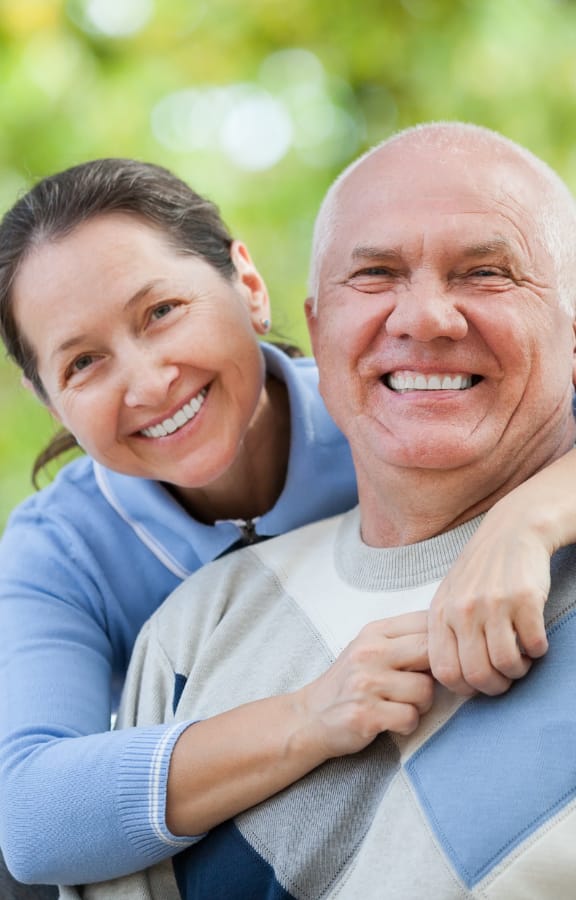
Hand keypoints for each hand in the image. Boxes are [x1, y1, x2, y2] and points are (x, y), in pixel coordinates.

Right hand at [293, 611, 433, 758]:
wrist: (310, 717)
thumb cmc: (350, 683)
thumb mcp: (370, 649)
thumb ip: (404, 640)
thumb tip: (451, 639)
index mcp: (374, 632)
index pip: (426, 621)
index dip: (442, 642)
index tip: (438, 658)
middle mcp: (368, 652)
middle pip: (430, 651)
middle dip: (436, 672)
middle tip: (423, 684)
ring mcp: (365, 683)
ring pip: (425, 690)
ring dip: (421, 705)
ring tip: (401, 705)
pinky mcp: (365, 714)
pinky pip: (410, 718)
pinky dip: (407, 724)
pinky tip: (391, 722)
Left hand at [429, 508, 549, 696]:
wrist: (512, 530)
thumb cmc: (481, 569)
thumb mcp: (450, 595)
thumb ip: (446, 631)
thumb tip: (453, 679)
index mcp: (441, 611)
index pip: (444, 671)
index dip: (464, 688)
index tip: (479, 683)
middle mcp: (463, 609)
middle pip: (477, 675)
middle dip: (496, 685)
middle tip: (506, 676)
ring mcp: (493, 604)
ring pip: (507, 665)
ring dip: (519, 670)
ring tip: (521, 657)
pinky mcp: (525, 599)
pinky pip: (534, 646)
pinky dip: (538, 650)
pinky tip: (534, 638)